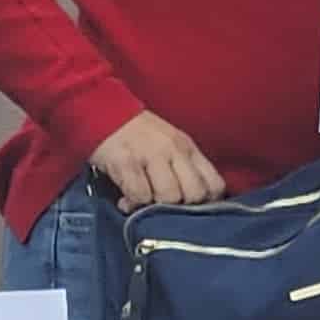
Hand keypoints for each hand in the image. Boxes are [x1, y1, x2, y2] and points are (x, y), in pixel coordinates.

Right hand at [91, 109, 226, 207]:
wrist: (103, 113)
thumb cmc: (138, 136)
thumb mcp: (171, 145)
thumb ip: (185, 169)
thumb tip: (196, 204)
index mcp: (188, 148)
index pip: (215, 184)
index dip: (206, 202)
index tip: (190, 206)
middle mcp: (174, 150)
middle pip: (195, 194)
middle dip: (180, 206)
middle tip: (163, 203)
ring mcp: (151, 154)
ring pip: (169, 196)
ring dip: (154, 205)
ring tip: (142, 199)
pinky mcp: (127, 162)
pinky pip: (140, 196)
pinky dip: (132, 203)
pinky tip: (126, 199)